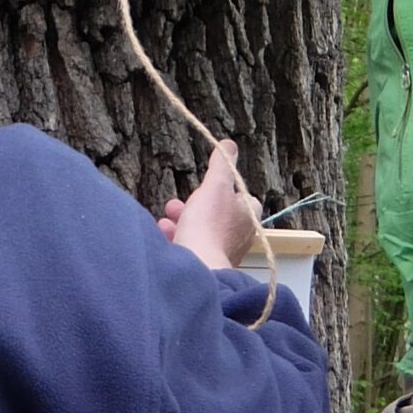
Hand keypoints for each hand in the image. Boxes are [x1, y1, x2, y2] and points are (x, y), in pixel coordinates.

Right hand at [157, 141, 262, 270]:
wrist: (198, 268)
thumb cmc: (209, 225)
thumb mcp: (215, 186)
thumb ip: (221, 165)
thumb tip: (229, 145)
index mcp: (248, 216)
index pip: (240, 198)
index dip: (221, 190)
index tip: (204, 187)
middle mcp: (240, 237)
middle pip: (217, 215)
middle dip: (194, 207)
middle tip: (176, 204)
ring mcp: (223, 253)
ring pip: (202, 232)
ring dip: (183, 223)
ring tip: (166, 219)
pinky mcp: (207, 266)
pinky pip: (192, 249)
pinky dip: (178, 240)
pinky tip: (164, 235)